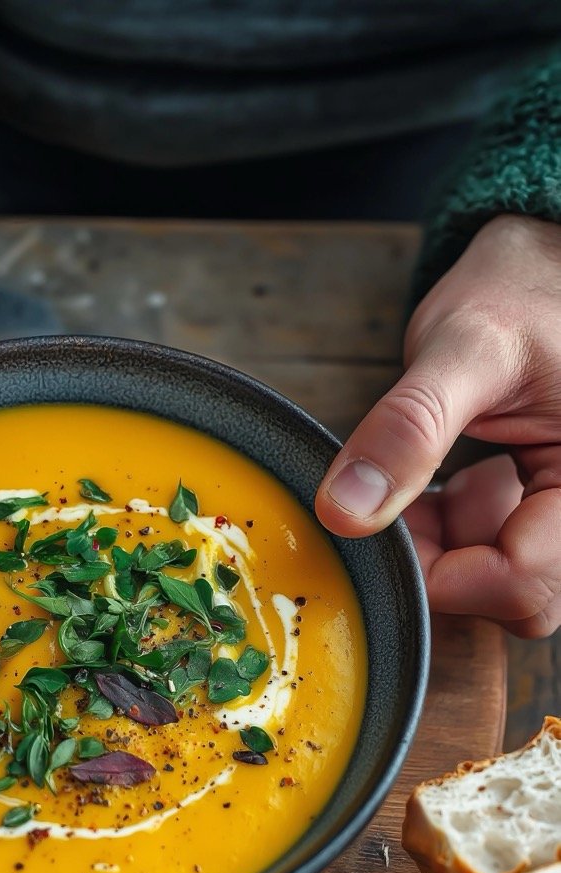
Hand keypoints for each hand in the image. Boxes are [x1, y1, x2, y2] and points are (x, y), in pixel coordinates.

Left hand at [315, 214, 560, 636]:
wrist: (545, 263)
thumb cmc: (524, 289)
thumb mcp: (464, 346)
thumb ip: (409, 428)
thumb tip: (345, 512)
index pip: (525, 584)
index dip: (446, 576)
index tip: (386, 531)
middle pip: (519, 597)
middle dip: (445, 563)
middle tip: (398, 503)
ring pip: (503, 581)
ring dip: (446, 546)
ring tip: (417, 481)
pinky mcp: (544, 508)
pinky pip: (497, 553)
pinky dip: (451, 531)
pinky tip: (429, 486)